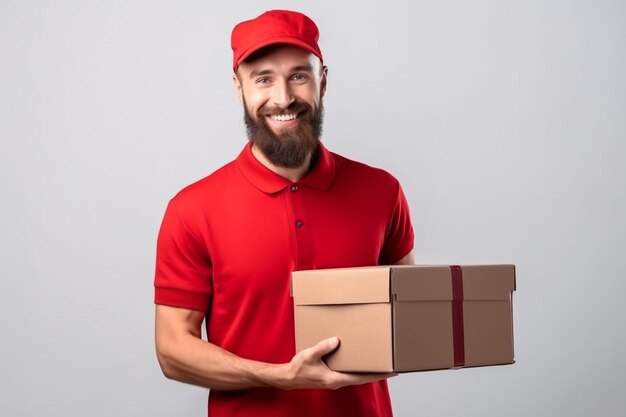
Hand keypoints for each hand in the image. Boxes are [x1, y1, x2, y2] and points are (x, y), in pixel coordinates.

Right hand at [275, 337, 396, 389]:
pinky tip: (360, 360)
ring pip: (357, 376)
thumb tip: (336, 340)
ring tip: (379, 362)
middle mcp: (338, 381)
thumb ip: (323, 347)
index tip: (391, 372)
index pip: (362, 377)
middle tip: (391, 366)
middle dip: (377, 373)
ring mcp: (336, 380)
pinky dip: (357, 368)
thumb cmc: (298, 368)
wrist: (288, 378)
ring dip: (368, 370)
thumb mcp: (310, 355)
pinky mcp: (332, 377)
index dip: (378, 375)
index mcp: (335, 378)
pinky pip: (349, 373)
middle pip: (363, 378)